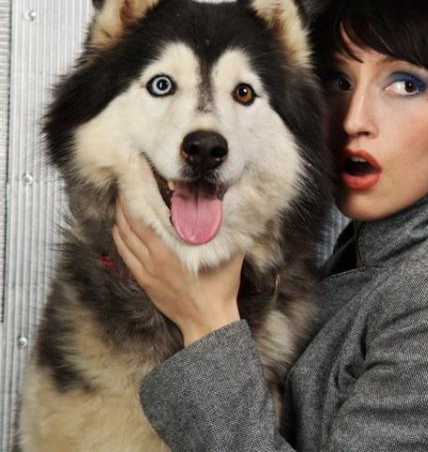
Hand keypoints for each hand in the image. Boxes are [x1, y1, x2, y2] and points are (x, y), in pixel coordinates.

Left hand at [112, 198, 243, 345]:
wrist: (208, 321)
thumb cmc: (220, 288)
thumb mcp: (230, 255)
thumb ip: (231, 229)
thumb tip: (234, 207)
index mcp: (168, 250)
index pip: (143, 217)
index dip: (135, 197)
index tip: (135, 179)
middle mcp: (152, 259)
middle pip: (128, 226)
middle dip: (124, 203)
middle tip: (125, 185)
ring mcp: (146, 271)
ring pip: (123, 240)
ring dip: (120, 220)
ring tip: (120, 202)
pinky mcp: (145, 281)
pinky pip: (125, 256)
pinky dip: (119, 240)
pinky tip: (119, 230)